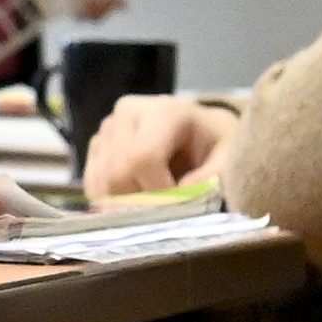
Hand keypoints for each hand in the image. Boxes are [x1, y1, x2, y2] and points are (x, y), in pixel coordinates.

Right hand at [82, 95, 239, 198]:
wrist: (201, 131)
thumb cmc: (216, 146)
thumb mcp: (229, 159)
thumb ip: (212, 178)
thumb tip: (181, 196)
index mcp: (164, 111)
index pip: (141, 158)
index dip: (156, 192)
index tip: (178, 207)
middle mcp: (128, 113)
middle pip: (116, 173)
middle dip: (140, 203)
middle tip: (164, 210)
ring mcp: (107, 128)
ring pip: (101, 182)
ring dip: (125, 204)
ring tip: (153, 201)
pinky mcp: (95, 145)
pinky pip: (92, 185)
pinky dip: (111, 202)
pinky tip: (136, 198)